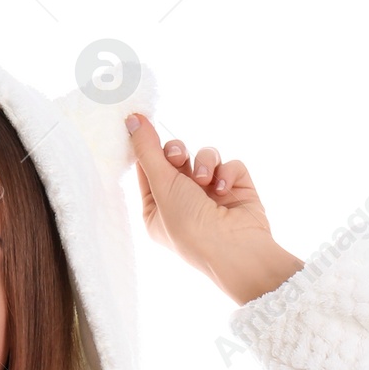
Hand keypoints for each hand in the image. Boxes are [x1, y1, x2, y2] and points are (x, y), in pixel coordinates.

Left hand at [125, 112, 302, 304]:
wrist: (235, 250)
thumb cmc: (191, 227)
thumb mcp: (162, 187)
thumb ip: (147, 151)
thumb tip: (132, 120)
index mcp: (158, 210)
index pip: (148, 169)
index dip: (147, 148)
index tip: (142, 124)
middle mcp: (183, 202)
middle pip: (175, 157)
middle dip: (177, 152)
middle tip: (179, 158)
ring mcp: (211, 195)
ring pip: (205, 157)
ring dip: (205, 163)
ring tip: (206, 181)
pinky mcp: (236, 188)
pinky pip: (229, 164)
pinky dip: (227, 173)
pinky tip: (224, 190)